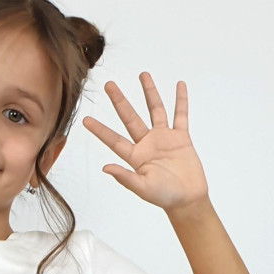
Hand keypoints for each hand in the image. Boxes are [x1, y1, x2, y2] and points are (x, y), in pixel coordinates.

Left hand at [82, 75, 207, 212]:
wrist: (187, 199)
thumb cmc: (164, 197)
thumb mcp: (143, 188)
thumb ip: (125, 177)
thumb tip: (105, 168)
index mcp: (135, 156)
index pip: (113, 140)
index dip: (100, 130)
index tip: (86, 119)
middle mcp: (147, 144)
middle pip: (130, 117)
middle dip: (120, 101)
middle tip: (108, 85)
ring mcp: (163, 138)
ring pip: (155, 110)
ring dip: (149, 92)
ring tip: (142, 74)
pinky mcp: (180, 138)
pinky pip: (180, 115)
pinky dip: (180, 101)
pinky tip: (179, 85)